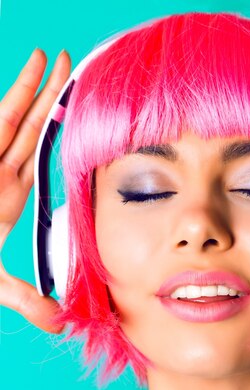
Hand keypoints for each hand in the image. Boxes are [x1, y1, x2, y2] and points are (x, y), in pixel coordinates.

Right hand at [0, 48, 70, 332]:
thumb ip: (23, 297)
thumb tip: (59, 321)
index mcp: (7, 199)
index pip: (43, 164)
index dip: (65, 142)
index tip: (91, 123)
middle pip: (34, 133)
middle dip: (56, 103)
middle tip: (81, 73)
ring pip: (15, 117)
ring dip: (38, 88)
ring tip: (59, 59)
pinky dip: (15, 91)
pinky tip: (33, 63)